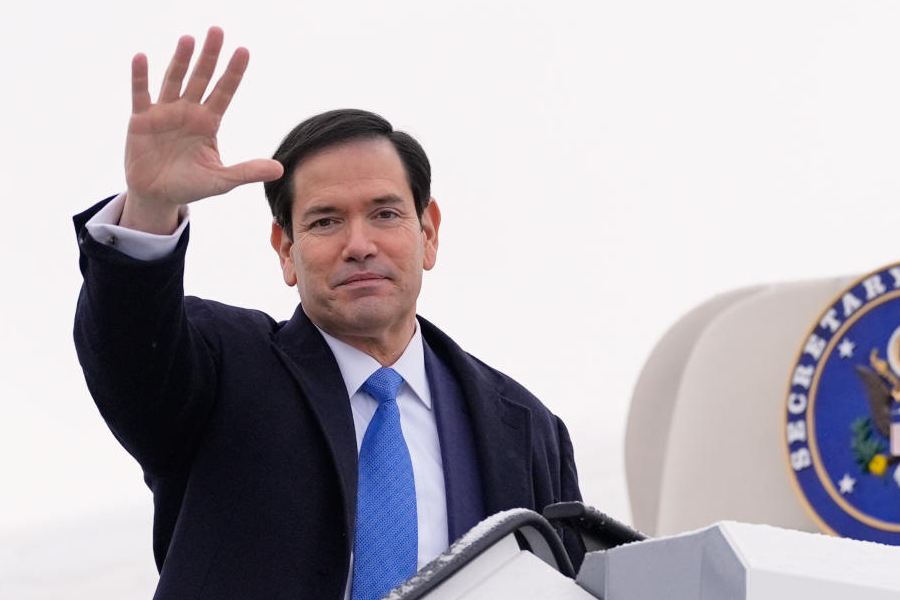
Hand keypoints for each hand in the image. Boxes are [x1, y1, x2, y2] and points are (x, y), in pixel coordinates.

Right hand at [121, 27, 282, 233]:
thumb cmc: (191, 185)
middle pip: (201, 78)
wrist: (157, 195)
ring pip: (174, 80)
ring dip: (180, 60)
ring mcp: (164, 112)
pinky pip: (141, 94)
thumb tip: (280, 169)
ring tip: (189, 39)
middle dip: (209, 56)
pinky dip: (140, 77)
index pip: (224, 92)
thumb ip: (247, 172)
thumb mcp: (222, 180)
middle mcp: (188, 111)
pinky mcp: (140, 119)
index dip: (233, 73)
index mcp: (208, 122)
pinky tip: (141, 58)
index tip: (243, 51)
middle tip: (218, 31)